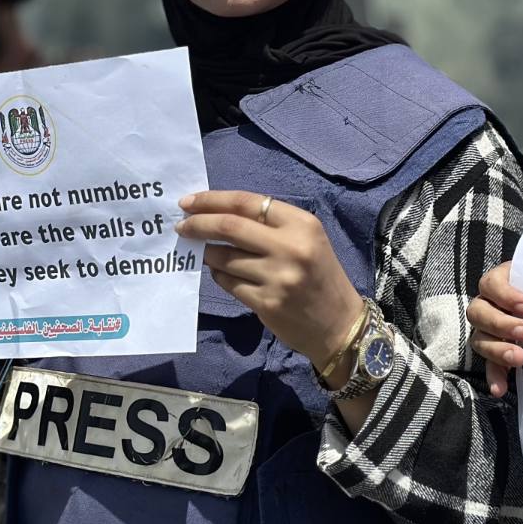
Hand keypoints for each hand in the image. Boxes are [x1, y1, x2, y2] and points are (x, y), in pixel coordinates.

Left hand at [176, 191, 362, 374]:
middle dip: (198, 223)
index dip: (213, 199)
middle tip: (181, 225)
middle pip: (230, 226)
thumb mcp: (307, 239)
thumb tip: (218, 214)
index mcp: (302, 224)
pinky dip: (218, 275)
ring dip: (207, 252)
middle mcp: (290, 247)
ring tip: (204, 252)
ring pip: (223, 257)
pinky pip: (227, 283)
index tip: (188, 201)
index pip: (247, 202)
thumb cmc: (320, 276)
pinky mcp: (266, 303)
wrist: (340, 324)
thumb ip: (270, 225)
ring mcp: (277, 277)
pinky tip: (221, 273)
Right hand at [466, 261, 522, 397]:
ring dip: (498, 350)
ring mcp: (488, 330)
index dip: (506, 295)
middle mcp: (488, 305)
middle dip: (502, 324)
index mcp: (500, 282)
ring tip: (520, 358)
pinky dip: (494, 376)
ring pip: (479, 339)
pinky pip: (488, 365)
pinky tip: (500, 389)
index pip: (491, 284)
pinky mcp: (495, 352)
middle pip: (478, 312)